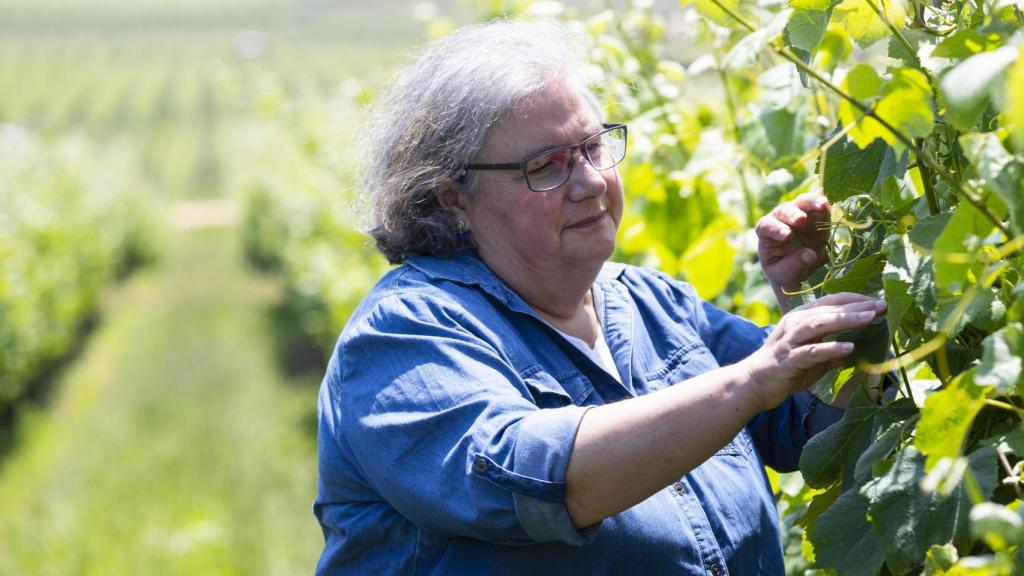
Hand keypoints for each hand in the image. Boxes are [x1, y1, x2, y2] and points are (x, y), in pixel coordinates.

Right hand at [738, 293, 886, 409]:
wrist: (754, 384)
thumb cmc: (785, 367)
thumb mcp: (812, 354)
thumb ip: (832, 347)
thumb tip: (857, 347)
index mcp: (801, 317)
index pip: (832, 301)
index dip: (856, 300)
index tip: (880, 302)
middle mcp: (795, 323)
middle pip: (829, 309)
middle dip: (857, 306)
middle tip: (883, 305)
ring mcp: (791, 340)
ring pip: (820, 323)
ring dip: (846, 319)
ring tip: (870, 318)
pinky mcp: (789, 359)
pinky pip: (812, 351)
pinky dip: (831, 348)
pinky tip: (850, 348)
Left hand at [756, 193, 830, 291]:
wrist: (801, 270)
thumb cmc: (785, 273)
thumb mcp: (785, 275)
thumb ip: (794, 265)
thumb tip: (809, 255)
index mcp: (766, 234)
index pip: (766, 227)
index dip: (776, 229)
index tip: (787, 236)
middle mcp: (780, 220)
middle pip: (784, 211)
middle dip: (792, 215)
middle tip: (801, 220)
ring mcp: (798, 215)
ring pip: (802, 203)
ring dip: (811, 203)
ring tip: (821, 206)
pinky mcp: (815, 216)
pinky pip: (818, 206)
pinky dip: (823, 204)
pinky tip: (827, 205)